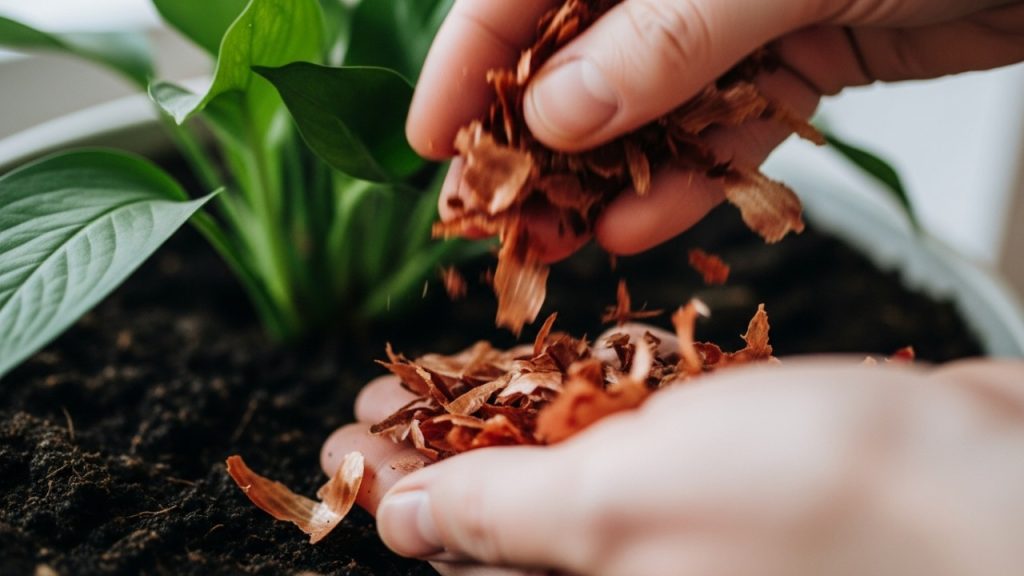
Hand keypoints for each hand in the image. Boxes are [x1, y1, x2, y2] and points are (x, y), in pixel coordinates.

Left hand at [322, 345, 1023, 573]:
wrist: (984, 484)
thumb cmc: (816, 502)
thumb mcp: (626, 508)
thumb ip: (506, 521)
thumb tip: (404, 527)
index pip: (457, 558)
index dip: (391, 495)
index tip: (345, 441)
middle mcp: (630, 575)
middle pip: (496, 523)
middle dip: (430, 453)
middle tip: (380, 398)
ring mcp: (677, 528)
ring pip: (556, 477)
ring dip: (493, 423)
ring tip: (436, 376)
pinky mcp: (721, 477)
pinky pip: (625, 445)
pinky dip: (574, 405)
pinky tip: (548, 373)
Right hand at [409, 0, 1023, 260]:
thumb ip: (666, 38)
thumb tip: (557, 114)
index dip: (468, 63)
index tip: (431, 142)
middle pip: (578, 53)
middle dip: (534, 142)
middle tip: (500, 216)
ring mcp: (738, 9)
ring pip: (646, 104)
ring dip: (603, 177)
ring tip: (560, 243)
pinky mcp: (795, 55)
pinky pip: (723, 128)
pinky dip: (687, 180)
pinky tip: (642, 226)